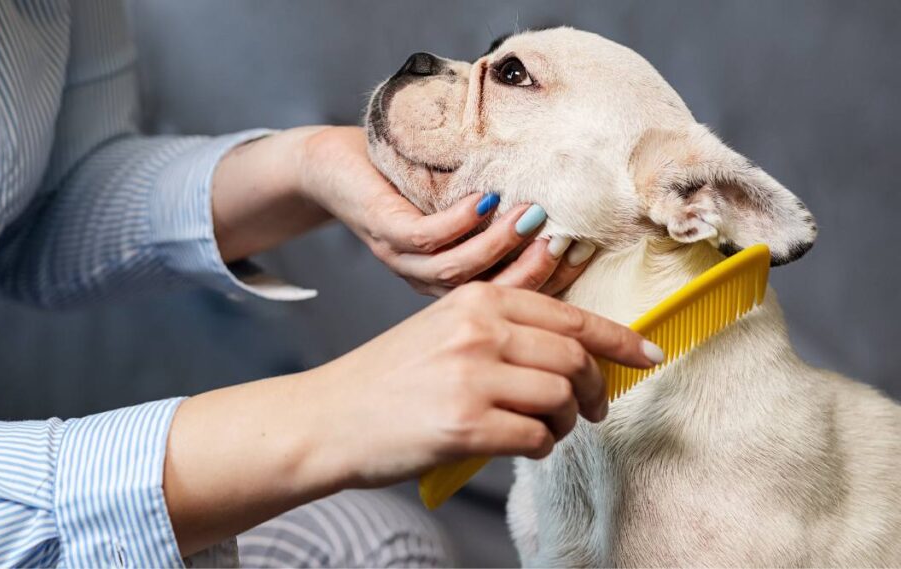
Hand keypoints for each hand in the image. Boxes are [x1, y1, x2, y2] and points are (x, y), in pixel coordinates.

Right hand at [163, 282, 660, 553]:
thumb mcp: (444, 330)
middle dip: (598, 389)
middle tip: (593, 410)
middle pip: (575, 358)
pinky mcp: (464, 425)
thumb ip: (504, 329)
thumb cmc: (388, 379)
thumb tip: (576, 351)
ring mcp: (471, 377)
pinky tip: (519, 445)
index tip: (648, 355)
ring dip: (565, 423)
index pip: (571, 317)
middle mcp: (477, 330)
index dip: (620, 339)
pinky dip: (539, 447)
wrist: (328, 417)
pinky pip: (535, 438)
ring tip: (545, 430)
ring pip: (562, 399)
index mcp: (476, 299)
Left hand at [297, 126, 595, 295]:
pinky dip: (456, 223)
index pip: (509, 295)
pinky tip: (482, 200)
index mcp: (451, 278)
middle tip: (566, 242)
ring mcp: (402, 257)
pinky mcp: (382, 228)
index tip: (584, 253)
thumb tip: (560, 190)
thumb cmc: (399, 180)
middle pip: (489, 297)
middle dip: (533, 274)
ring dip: (498, 247)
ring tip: (530, 214)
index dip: (550, 280)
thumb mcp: (455, 196)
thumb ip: (496, 205)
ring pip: (456, 272)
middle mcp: (429, 277)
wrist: (330, 166)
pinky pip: (423, 238)